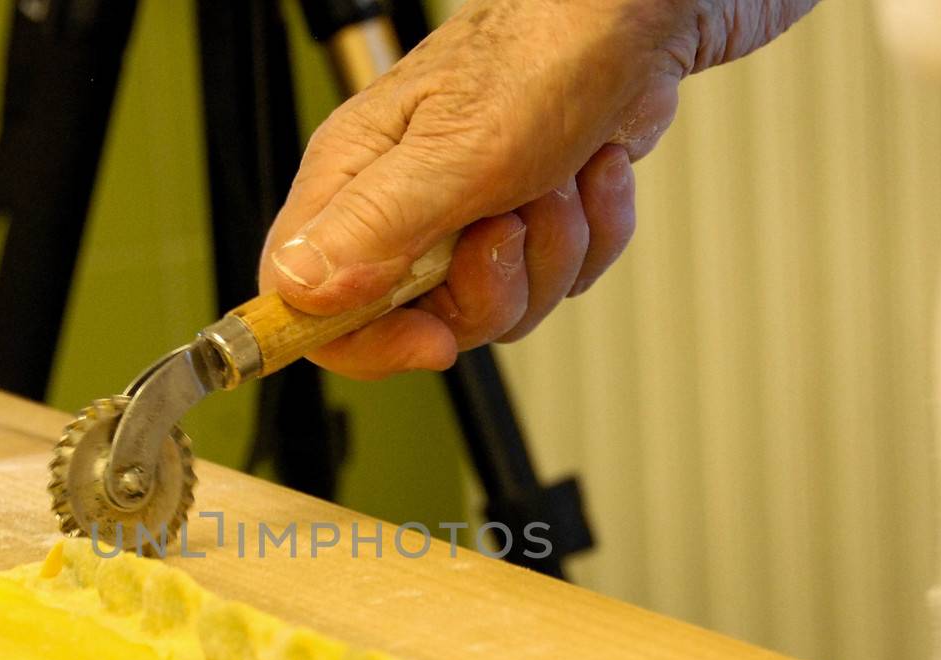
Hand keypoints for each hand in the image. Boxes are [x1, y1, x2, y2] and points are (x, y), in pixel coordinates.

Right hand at [258, 0, 816, 378]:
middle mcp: (400, 207)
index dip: (363, 345)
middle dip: (491, 286)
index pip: (304, 304)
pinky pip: (557, 277)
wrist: (642, 13)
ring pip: (499, 305)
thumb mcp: (457, 148)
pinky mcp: (527, 218)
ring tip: (557, 178)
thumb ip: (376, 225)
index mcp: (353, 184)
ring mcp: (465, 217)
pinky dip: (592, 232)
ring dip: (552, 249)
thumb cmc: (544, 50)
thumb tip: (298, 290)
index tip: (428, 340)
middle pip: (419, 321)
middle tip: (510, 222)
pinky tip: (592, 173)